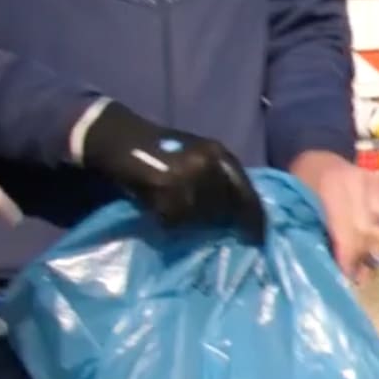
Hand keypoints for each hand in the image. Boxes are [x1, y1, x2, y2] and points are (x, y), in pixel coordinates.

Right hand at [81, 102, 264, 240]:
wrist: (121, 139)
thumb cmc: (161, 147)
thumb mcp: (199, 154)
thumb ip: (220, 177)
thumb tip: (238, 213)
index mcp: (220, 153)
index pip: (246, 193)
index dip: (254, 219)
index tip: (258, 239)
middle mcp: (208, 164)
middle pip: (225, 209)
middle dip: (219, 222)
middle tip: (209, 228)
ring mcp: (186, 177)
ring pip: (200, 217)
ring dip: (190, 222)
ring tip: (177, 211)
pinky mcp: (163, 190)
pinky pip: (174, 220)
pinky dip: (168, 221)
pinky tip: (159, 209)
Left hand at [290, 149, 378, 282]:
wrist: (318, 159)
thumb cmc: (302, 187)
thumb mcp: (298, 205)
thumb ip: (315, 231)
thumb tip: (334, 265)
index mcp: (330, 186)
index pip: (345, 229)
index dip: (348, 256)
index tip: (346, 276)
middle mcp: (359, 182)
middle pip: (368, 230)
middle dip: (364, 257)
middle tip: (358, 277)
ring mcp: (377, 182)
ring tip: (370, 269)